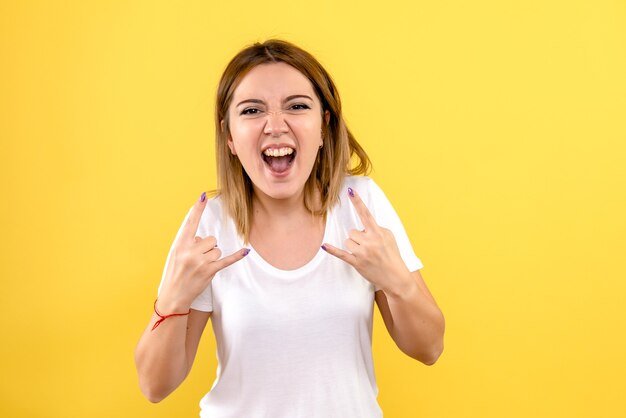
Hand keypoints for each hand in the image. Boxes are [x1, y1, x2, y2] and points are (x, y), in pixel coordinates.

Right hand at [158, 192, 248, 311]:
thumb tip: (204, 237)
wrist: (173, 295)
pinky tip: (246, 251)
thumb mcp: (175, 254)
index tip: (203, 197)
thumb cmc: (174, 272)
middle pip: (210, 238)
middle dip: (206, 247)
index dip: (197, 209)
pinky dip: (237, 256)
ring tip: (200, 267)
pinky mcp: (209, 271)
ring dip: (212, 256)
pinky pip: (226, 260)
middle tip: (195, 260)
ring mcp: (200, 261)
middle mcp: (190, 251)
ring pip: (217, 249)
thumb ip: (187, 243)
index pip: (190, 223)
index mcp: (179, 244)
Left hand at [322, 187, 411, 293]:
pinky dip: (332, 250)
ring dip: (353, 246)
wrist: (395, 276)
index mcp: (377, 232)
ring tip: (365, 254)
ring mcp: (362, 252)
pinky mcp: (356, 262)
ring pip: (348, 241)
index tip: (350, 191)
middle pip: (352, 231)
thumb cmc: (392, 254)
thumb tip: (363, 226)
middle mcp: (369, 241)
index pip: (365, 214)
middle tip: (369, 247)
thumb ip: (376, 228)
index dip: (357, 202)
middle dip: (358, 237)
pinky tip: (324, 246)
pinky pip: (341, 254)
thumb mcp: (388, 237)